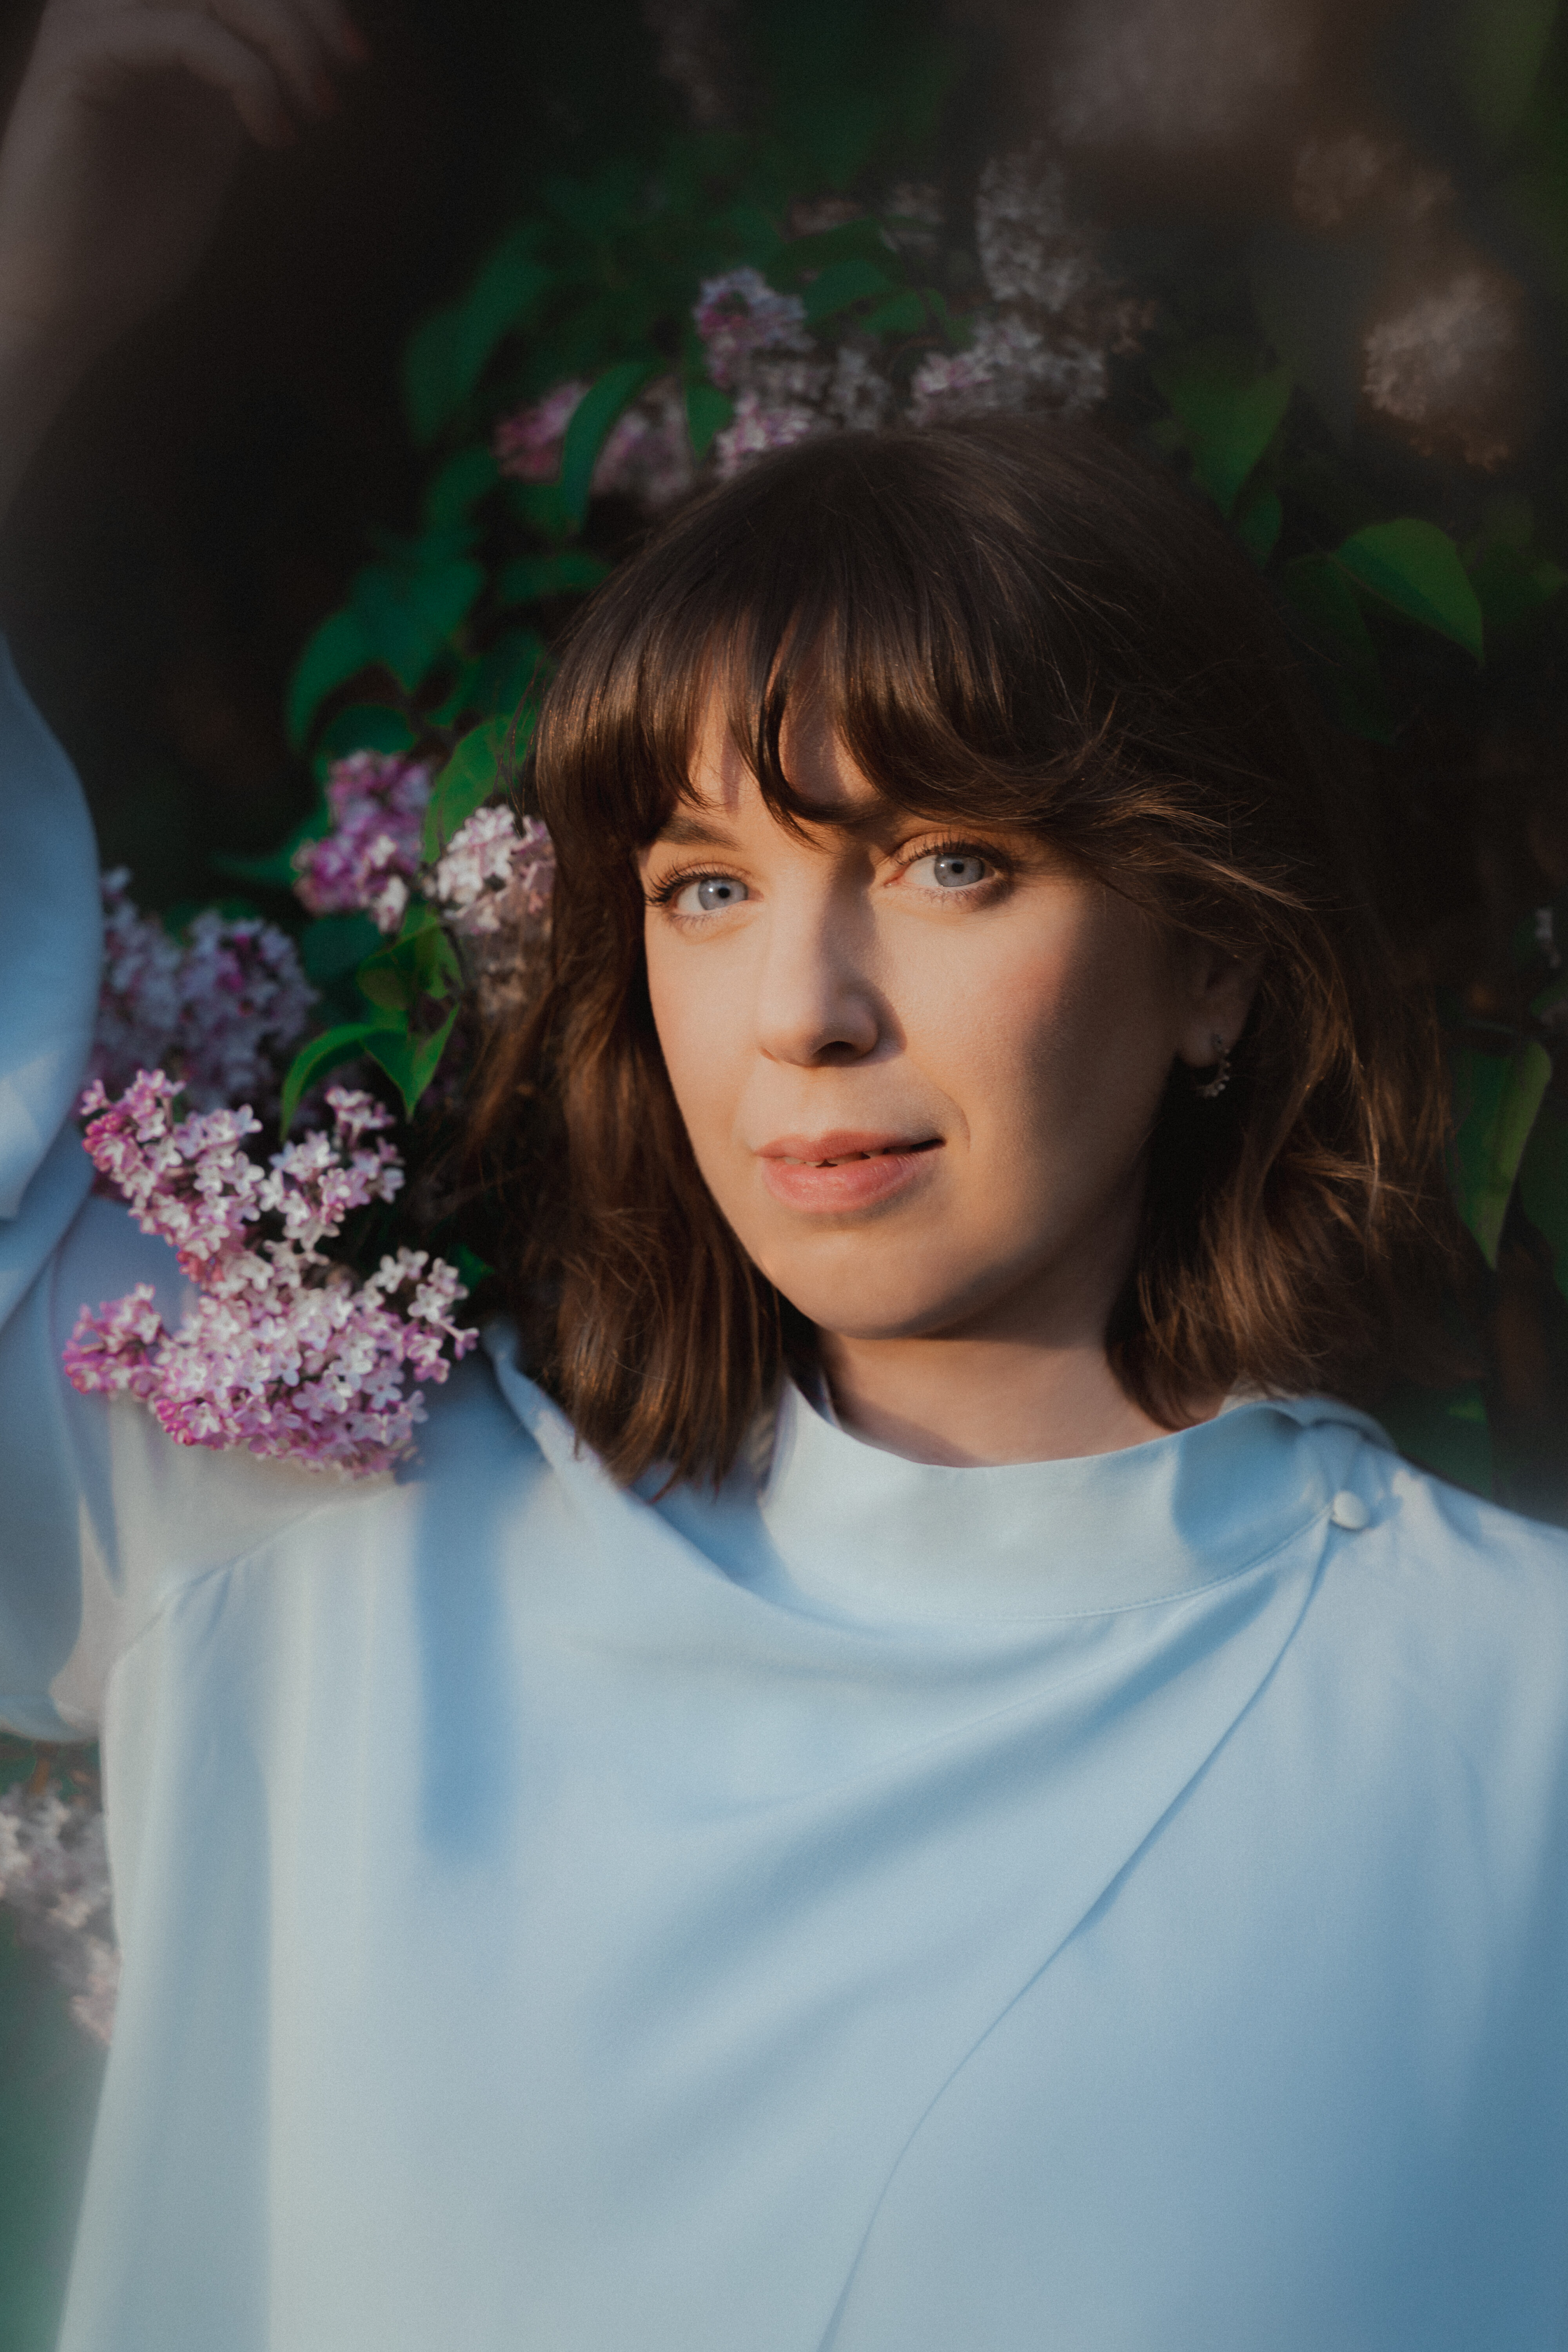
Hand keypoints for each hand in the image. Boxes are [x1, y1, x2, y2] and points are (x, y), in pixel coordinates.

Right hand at [0, 0, 366, 379]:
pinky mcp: (80, 58)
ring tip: (313, 109)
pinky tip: (272, 136)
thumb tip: (311, 55)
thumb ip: (244, 85)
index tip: (355, 57)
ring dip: (282, 36)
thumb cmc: (129, 239)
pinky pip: (183, 33)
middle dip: (305, 8)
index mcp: (150, 23)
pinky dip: (246, 77)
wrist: (62, 298)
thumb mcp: (208, 143)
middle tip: (342, 79)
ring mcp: (93, 24)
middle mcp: (117, 8)